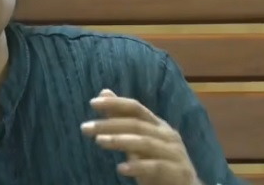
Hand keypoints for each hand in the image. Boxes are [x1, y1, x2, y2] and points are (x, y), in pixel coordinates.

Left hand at [81, 89, 198, 184]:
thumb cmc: (157, 160)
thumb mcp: (137, 139)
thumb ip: (122, 117)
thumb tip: (104, 92)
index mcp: (157, 125)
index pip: (135, 108)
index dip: (115, 103)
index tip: (92, 103)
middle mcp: (167, 135)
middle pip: (136, 124)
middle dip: (109, 125)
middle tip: (85, 127)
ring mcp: (174, 153)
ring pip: (145, 143)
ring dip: (120, 141)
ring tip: (98, 141)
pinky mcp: (178, 171)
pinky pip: (156, 167)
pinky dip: (138, 167)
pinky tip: (121, 168)